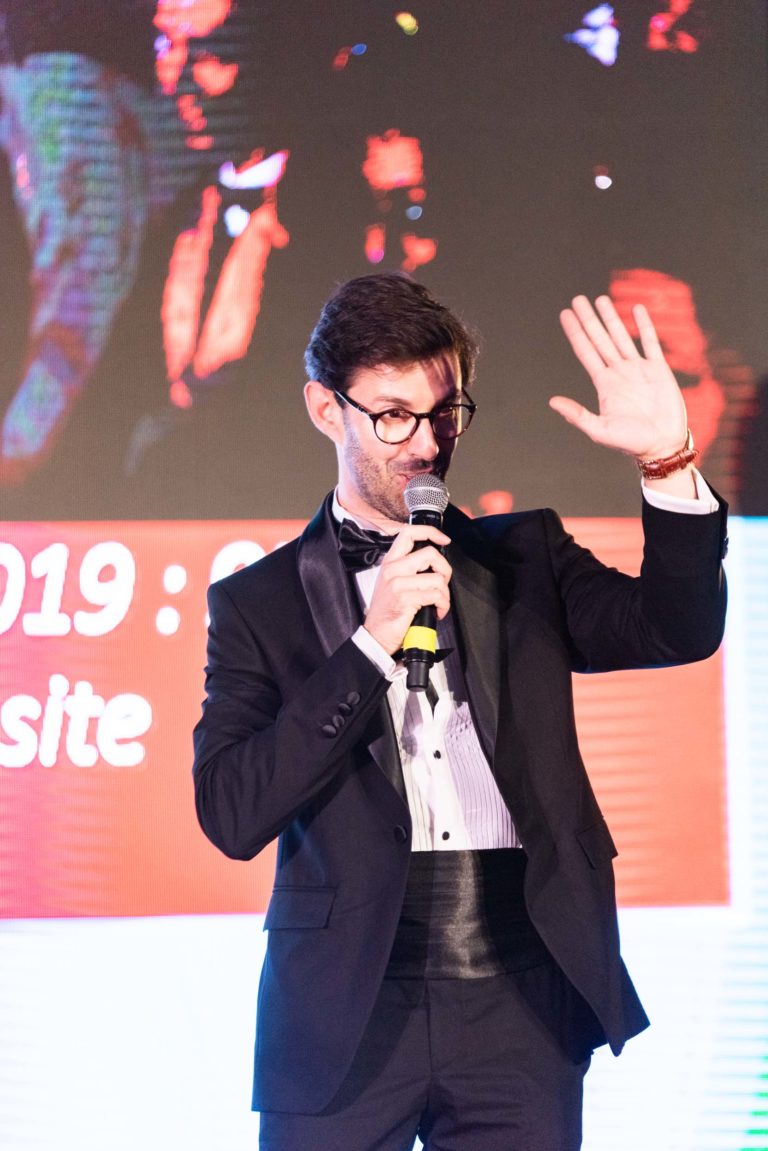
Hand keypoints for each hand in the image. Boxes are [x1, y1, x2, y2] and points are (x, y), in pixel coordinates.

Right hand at [363, 525, 451, 654]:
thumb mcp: (392, 582)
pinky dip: (443, 605)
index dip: (431, 532)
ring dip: (445, 594)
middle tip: (442, 583)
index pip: (409, 533)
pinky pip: (436, 595)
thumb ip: (408, 567)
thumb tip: (434, 561)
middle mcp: (393, 569)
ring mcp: (398, 584)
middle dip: (445, 570)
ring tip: (438, 603)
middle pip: (430, 554)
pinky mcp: (405, 599)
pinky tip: (437, 611)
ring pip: (437, 578)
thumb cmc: (388, 610)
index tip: (444, 540)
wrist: (376, 635)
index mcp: (390, 562)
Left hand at [551, 295, 687, 458]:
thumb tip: (552, 401)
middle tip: (577, 299)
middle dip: (589, 319)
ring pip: (621, 336)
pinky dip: (644, 325)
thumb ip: (577, 414)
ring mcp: (638, 369)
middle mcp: (618, 372)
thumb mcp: (599, 430)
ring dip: (611, 318)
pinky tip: (636, 309)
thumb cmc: (631, 442)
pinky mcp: (659, 369)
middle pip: (600, 339)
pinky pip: (650, 342)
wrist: (662, 446)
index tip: (565, 314)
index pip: (585, 351)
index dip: (575, 333)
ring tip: (601, 298)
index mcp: (604, 384)